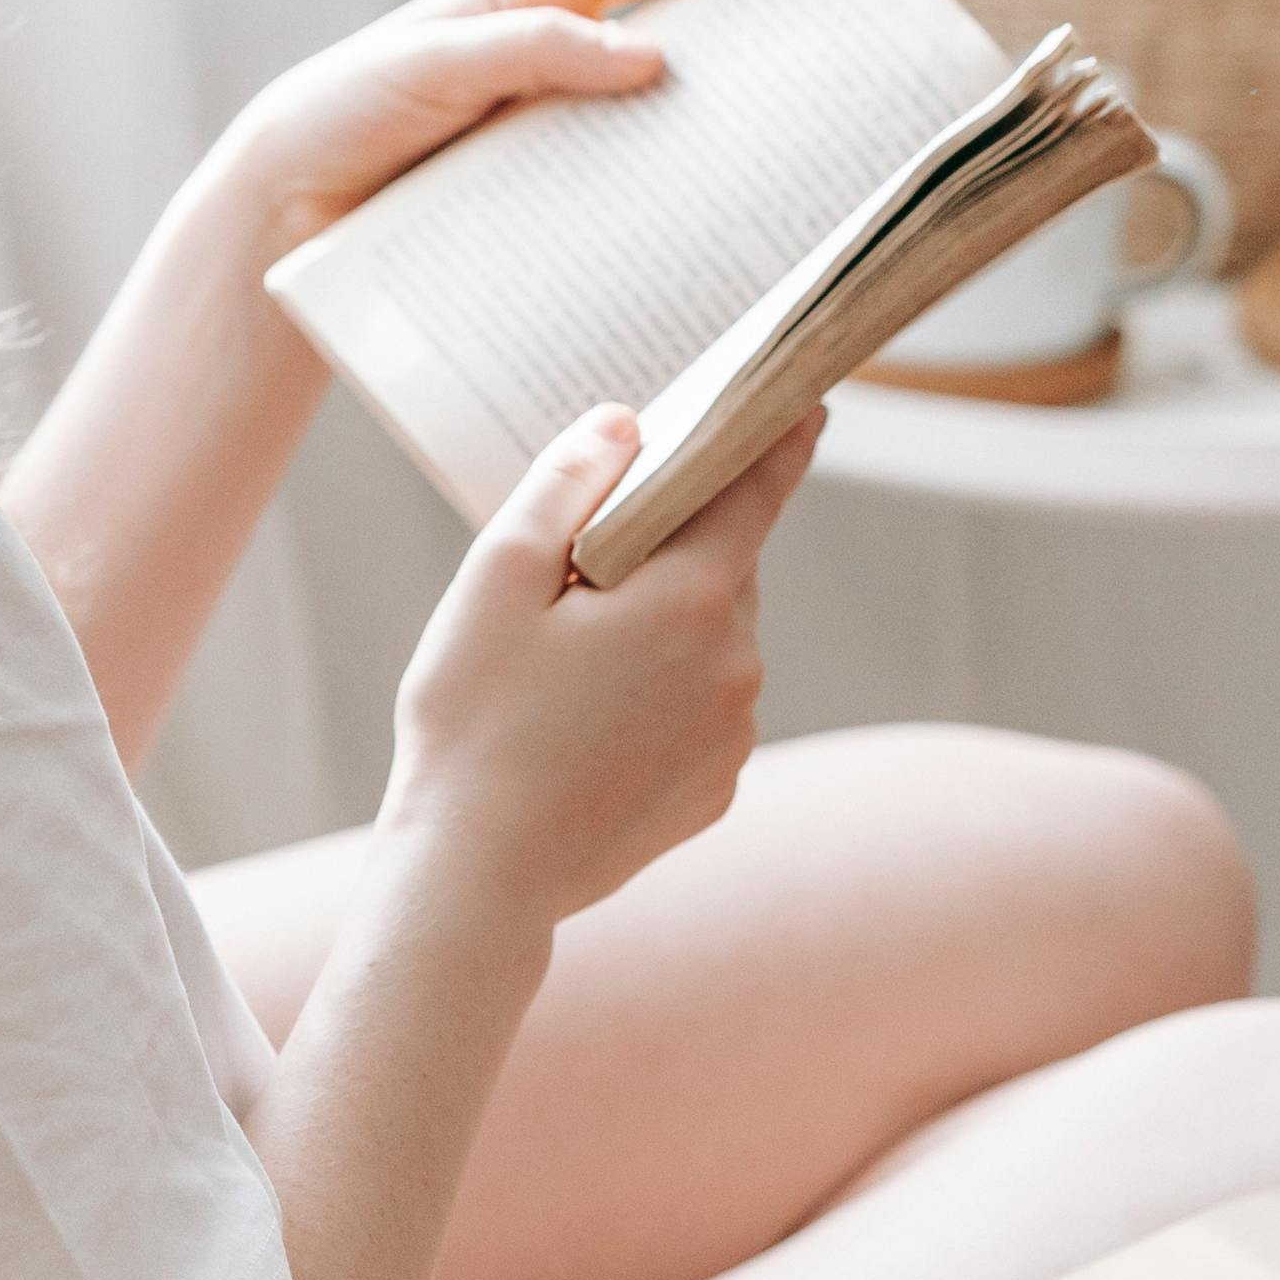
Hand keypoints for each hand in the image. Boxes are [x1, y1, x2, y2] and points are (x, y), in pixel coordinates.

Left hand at [219, 0, 839, 258]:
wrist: (281, 211)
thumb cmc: (342, 113)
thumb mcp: (428, 66)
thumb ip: (528, 48)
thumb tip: (652, 55)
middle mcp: (562, 51)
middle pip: (690, 12)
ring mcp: (564, 121)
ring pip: (677, 99)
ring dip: (746, 103)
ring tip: (830, 113)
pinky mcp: (555, 192)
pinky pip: (641, 179)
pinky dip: (693, 187)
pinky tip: (742, 217)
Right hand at [376, 402, 824, 944]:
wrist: (478, 879)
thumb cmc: (473, 721)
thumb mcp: (496, 579)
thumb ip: (565, 483)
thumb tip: (626, 425)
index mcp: (692, 598)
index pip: (756, 490)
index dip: (777, 438)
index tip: (806, 401)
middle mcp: (737, 664)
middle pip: (722, 568)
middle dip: (672, 548)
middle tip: (589, 560)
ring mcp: (733, 735)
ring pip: (711, 642)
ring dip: (661, 627)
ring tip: (568, 661)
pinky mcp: (715, 790)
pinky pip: (700, 710)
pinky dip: (660, 695)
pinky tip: (587, 724)